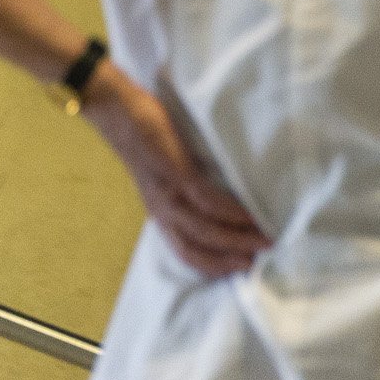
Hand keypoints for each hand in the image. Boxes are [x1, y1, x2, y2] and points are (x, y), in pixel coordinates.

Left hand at [84, 68, 267, 278]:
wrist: (115, 111)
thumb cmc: (142, 136)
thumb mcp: (160, 173)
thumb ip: (181, 188)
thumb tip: (212, 196)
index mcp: (159, 212)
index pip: (185, 252)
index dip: (213, 265)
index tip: (239, 268)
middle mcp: (162, 210)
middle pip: (197, 249)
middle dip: (230, 259)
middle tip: (259, 261)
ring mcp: (168, 193)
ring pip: (205, 230)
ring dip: (238, 239)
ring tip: (264, 240)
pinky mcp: (175, 172)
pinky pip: (207, 200)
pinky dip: (231, 212)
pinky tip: (249, 214)